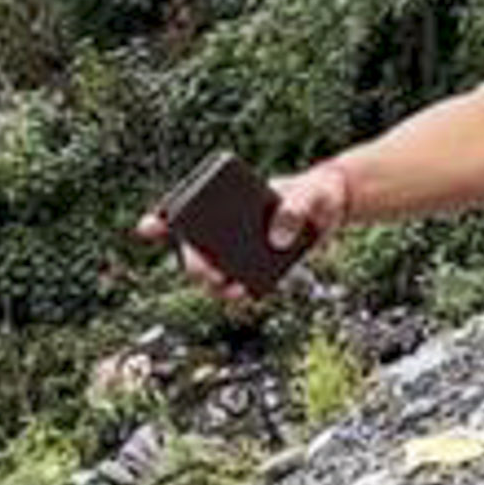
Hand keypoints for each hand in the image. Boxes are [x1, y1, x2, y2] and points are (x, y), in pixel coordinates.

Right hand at [137, 162, 348, 308]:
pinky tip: (246, 293)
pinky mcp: (260, 265)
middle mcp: (227, 228)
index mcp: (227, 201)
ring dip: (215, 285)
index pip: (185, 211)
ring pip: (216, 271)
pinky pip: (243, 282)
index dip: (160, 221)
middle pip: (196, 249)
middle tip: (208, 273)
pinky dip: (240, 289)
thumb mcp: (310, 196)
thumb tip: (275, 241)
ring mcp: (241, 248)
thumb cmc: (314, 191)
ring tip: (229, 290)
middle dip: (195, 265)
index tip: (147, 226)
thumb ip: (294, 212)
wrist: (336, 205)